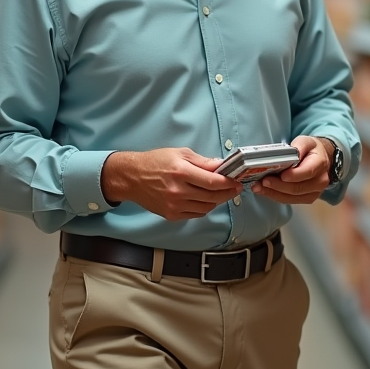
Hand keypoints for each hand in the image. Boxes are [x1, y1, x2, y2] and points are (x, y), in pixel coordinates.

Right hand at [101, 147, 242, 220]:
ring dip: (217, 201)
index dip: (228, 183)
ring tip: (221, 193)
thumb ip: (202, 161)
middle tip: (235, 188)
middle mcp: (178, 191)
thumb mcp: (179, 153)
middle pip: (212, 196)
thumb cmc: (155, 162)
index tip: (237, 181)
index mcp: (181, 172)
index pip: (212, 182)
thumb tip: (221, 166)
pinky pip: (195, 214)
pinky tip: (207, 200)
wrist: (132, 177)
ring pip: (206, 207)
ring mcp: (174, 205)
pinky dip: (204, 207)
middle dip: (227, 193)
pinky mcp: (171, 215)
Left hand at [254, 136, 332, 204]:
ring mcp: (314, 192)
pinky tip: (265, 191)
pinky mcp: (308, 198)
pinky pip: (290, 200)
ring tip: (258, 187)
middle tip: (263, 181)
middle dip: (278, 186)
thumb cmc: (311, 150)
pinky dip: (276, 196)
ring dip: (274, 193)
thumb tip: (290, 153)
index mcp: (320, 163)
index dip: (294, 175)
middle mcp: (320, 181)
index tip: (281, 175)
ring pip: (292, 197)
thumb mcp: (306, 141)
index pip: (307, 172)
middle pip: (298, 188)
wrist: (321, 160)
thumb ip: (298, 146)